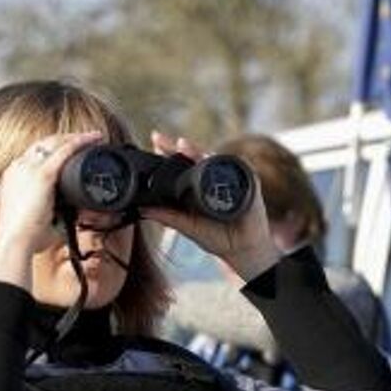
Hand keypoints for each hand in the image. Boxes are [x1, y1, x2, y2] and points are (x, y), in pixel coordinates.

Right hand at [0, 131, 102, 261]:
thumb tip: (76, 216)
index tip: (65, 152)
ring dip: (74, 137)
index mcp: (12, 178)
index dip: (51, 151)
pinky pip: (65, 150)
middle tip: (82, 139)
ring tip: (92, 136)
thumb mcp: (38, 221)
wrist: (14, 242)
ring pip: (54, 142)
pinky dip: (80, 142)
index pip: (32, 156)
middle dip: (63, 140)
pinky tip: (94, 138)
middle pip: (43, 144)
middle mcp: (18, 168)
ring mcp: (28, 168)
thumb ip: (57, 215)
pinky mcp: (42, 174)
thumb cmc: (24, 238)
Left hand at [142, 131, 281, 282]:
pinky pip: (238, 168)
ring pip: (213, 158)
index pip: (181, 164)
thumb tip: (143, 209)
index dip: (168, 153)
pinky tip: (212, 158)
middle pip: (195, 156)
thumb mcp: (188, 227)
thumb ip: (168, 217)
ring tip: (183, 146)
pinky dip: (225, 162)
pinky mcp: (248, 182)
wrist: (243, 250)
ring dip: (199, 151)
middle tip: (163, 139)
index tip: (155, 140)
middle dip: (180, 147)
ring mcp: (230, 178)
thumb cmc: (217, 238)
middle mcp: (212, 178)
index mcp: (196, 186)